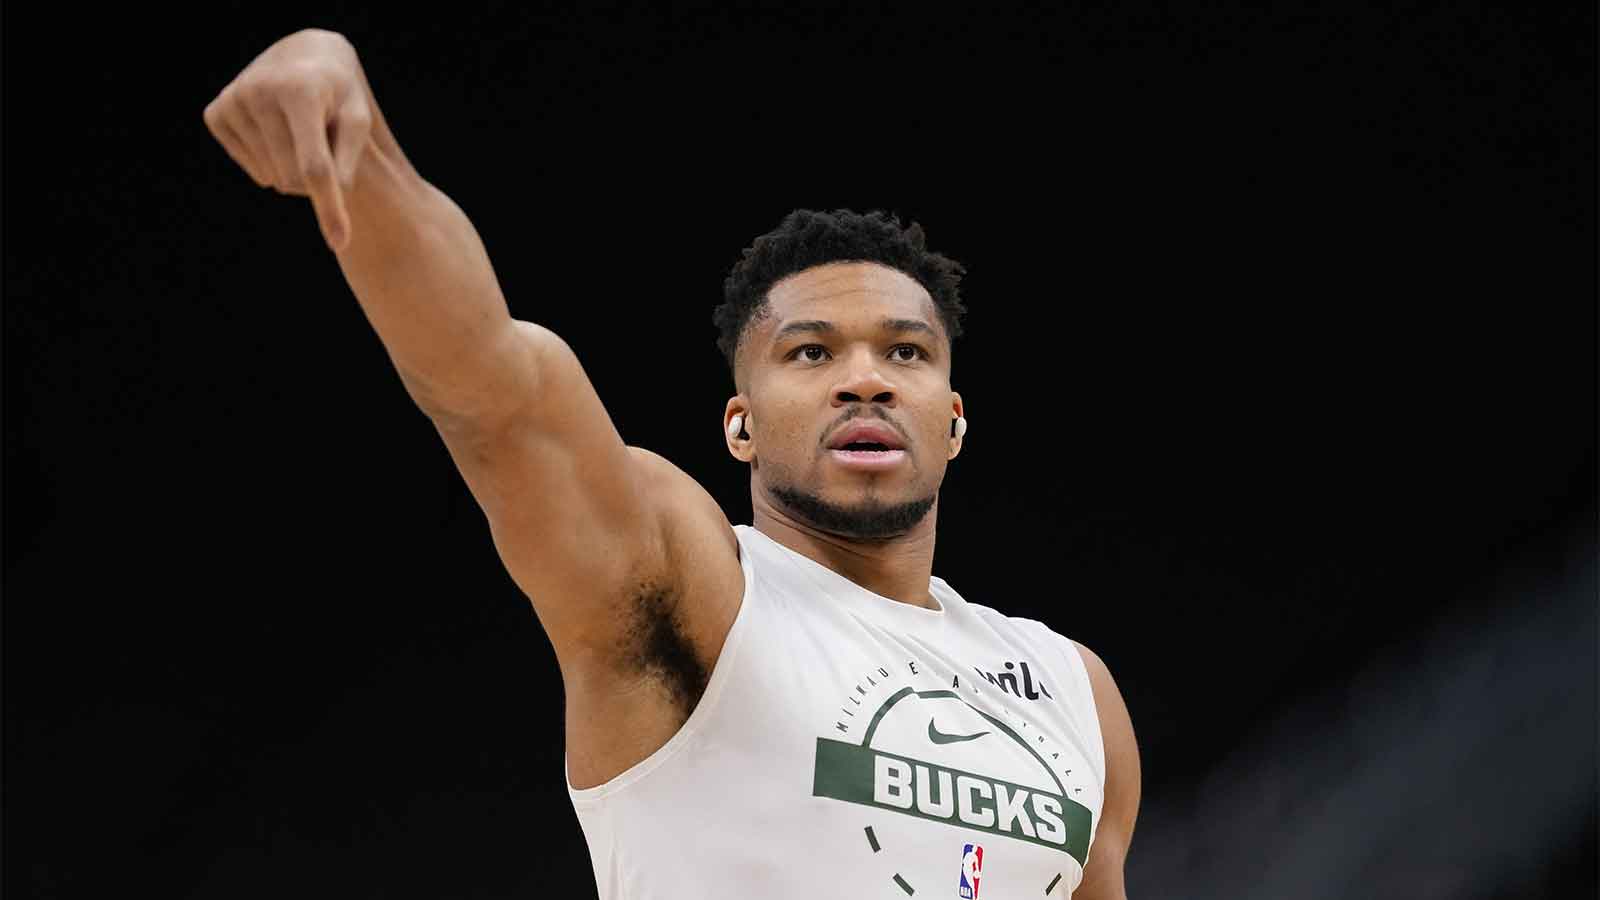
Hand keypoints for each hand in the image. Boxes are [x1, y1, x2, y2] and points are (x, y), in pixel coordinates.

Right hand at [203, 29, 372, 251]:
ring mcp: (232, 101)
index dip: (328, 207)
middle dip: (316, 179)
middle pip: (293, 178)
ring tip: (301, 132)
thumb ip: (351, 154)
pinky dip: (270, 162)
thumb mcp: (358, 116)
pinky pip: (252, 168)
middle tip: (325, 144)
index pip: (314, 166)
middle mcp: (260, 91)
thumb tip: (335, 190)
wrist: (302, 56)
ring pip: (273, 178)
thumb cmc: (338, 93)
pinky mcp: (216, 113)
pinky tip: (276, 132)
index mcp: (299, 90)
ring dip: (293, 170)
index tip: (340, 242)